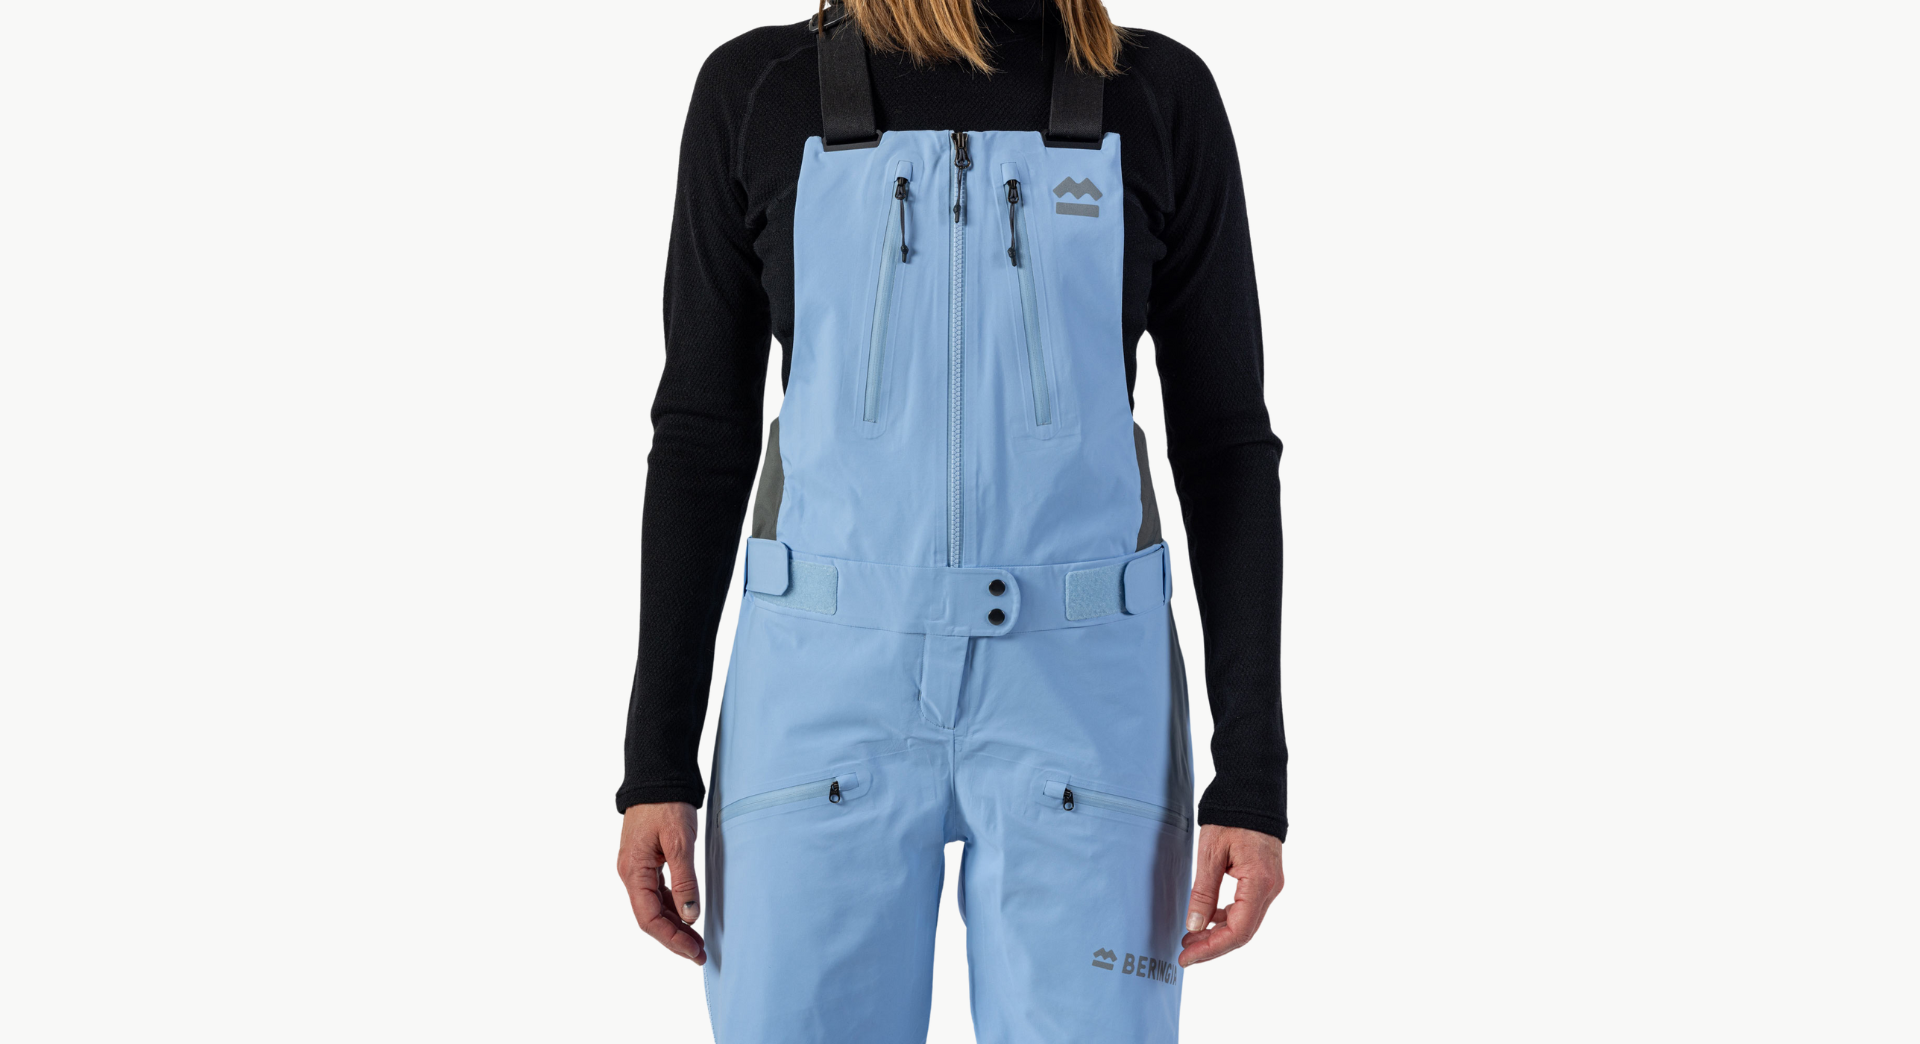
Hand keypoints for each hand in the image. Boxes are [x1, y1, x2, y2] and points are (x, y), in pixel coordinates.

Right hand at [617, 801, 704, 964]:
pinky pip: (656, 893)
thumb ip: (685, 881)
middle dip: (674, 938)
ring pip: (653, 907)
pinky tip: (687, 917)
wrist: (657, 776)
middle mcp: (630, 874)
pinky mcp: (646, 862)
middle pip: (649, 918)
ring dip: (674, 926)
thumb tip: (690, 916)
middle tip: (700, 954)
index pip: (648, 918)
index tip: (693, 951)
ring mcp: (637, 869)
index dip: (671, 939)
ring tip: (697, 941)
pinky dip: (672, 908)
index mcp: (633, 871)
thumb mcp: (679, 842)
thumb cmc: (666, 805)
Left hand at [1180, 825, 1283, 966]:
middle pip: (1243, 932)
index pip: (1238, 931)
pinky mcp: (1266, 880)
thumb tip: (1194, 927)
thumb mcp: (1210, 854)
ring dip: (1218, 934)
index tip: (1186, 957)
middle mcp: (1271, 889)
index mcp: (1260, 883)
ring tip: (1190, 939)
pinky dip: (1227, 918)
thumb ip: (1203, 892)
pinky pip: (1247, 908)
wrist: (1252, 791)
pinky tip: (1207, 920)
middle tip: (1184, 954)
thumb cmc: (1231, 816)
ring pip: (1246, 922)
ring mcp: (1271, 885)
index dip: (1211, 949)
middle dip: (1213, 946)